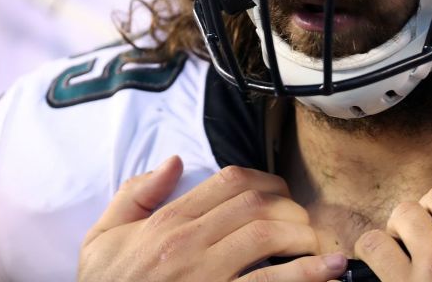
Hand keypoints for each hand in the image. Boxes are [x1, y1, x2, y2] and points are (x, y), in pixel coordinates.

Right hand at [78, 157, 347, 281]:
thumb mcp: (101, 237)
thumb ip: (135, 195)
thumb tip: (172, 162)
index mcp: (166, 222)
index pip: (228, 182)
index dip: (265, 181)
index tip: (281, 193)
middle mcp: (188, 243)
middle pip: (256, 205)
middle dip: (291, 207)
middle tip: (306, 221)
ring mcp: (205, 276)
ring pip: (268, 236)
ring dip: (304, 236)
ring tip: (323, 247)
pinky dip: (305, 276)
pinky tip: (330, 273)